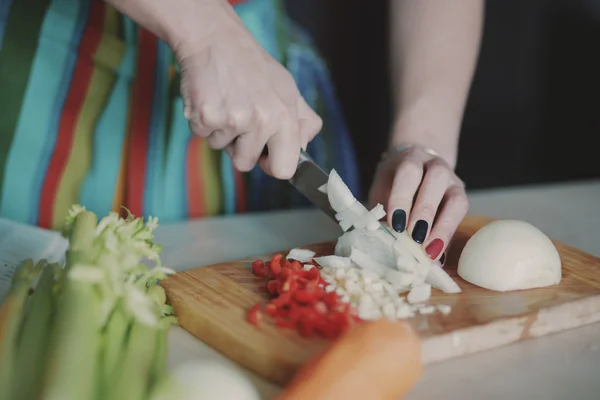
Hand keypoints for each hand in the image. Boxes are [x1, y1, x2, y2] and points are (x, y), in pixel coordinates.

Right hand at [175, 6, 321, 178]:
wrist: (214, 38)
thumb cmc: (251, 65)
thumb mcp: (288, 88)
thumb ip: (303, 121)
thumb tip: (303, 149)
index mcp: (285, 116)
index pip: (284, 168)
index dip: (272, 165)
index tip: (264, 156)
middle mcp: (262, 120)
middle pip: (245, 164)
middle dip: (240, 150)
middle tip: (239, 121)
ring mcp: (233, 120)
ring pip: (222, 149)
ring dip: (221, 132)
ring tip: (225, 102)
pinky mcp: (206, 117)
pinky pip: (202, 136)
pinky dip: (203, 122)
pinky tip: (211, 99)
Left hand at [368, 145, 468, 262]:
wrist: (415, 168)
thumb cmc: (393, 184)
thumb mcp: (382, 191)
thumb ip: (381, 212)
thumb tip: (380, 242)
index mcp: (411, 158)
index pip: (409, 172)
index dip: (402, 198)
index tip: (396, 224)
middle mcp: (436, 165)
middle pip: (436, 180)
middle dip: (425, 211)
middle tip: (415, 237)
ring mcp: (453, 181)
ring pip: (456, 199)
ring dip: (443, 227)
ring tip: (429, 250)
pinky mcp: (462, 198)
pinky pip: (461, 217)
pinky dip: (448, 237)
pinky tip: (436, 254)